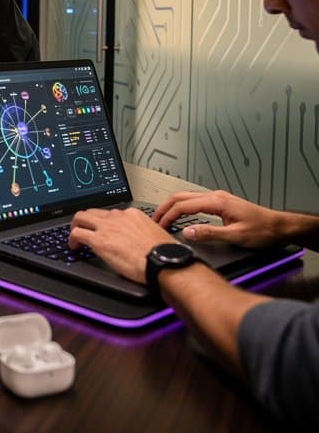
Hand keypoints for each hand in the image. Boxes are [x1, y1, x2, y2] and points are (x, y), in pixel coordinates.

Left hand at [69, 207, 175, 283]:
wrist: (164, 262)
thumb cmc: (166, 254)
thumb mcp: (155, 235)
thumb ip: (143, 233)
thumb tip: (140, 241)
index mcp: (133, 214)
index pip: (112, 214)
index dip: (104, 222)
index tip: (102, 229)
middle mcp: (118, 217)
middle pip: (93, 211)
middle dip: (85, 220)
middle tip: (82, 229)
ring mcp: (107, 227)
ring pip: (81, 217)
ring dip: (75, 226)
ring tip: (75, 236)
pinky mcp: (99, 240)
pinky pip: (77, 233)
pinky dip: (72, 239)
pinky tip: (74, 247)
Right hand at [153, 190, 285, 248]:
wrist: (279, 226)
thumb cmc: (263, 230)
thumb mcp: (235, 236)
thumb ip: (209, 233)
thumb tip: (187, 232)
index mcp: (216, 202)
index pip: (182, 205)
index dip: (167, 216)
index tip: (158, 226)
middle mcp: (215, 196)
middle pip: (180, 197)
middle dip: (164, 208)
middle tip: (153, 220)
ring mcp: (217, 198)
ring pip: (186, 197)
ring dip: (171, 206)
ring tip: (162, 218)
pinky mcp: (220, 203)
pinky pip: (194, 201)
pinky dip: (181, 207)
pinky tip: (180, 215)